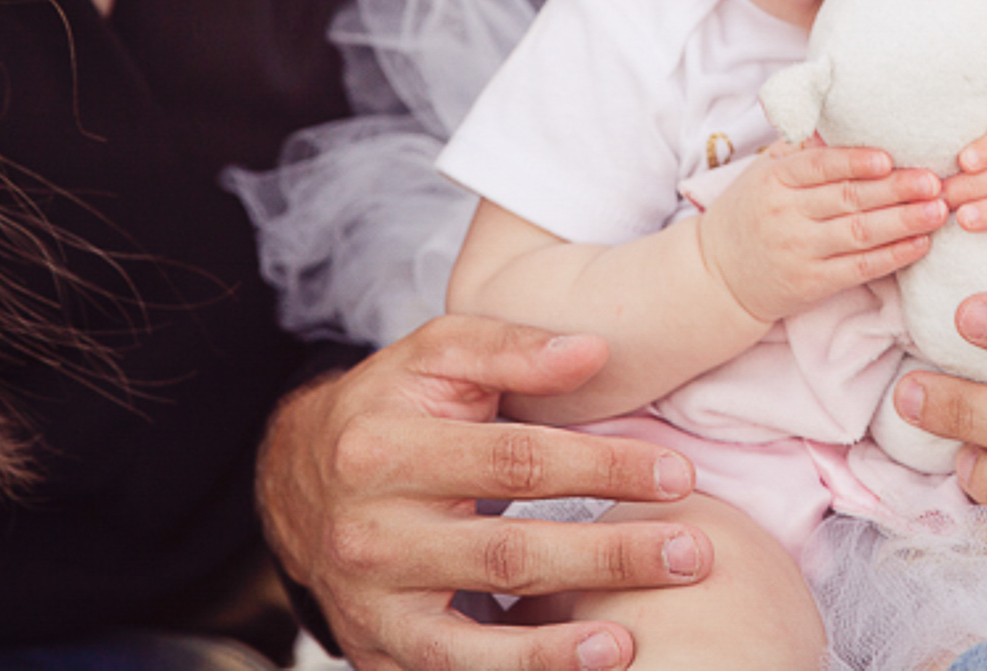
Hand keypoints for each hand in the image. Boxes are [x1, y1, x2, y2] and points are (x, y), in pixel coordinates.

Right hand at [260, 316, 713, 670]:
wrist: (294, 484)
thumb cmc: (388, 412)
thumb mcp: (433, 359)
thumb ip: (510, 347)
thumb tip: (595, 351)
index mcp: (381, 451)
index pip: (513, 461)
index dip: (602, 468)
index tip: (676, 474)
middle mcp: (369, 536)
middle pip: (504, 554)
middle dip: (608, 557)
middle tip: (691, 553)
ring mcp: (370, 605)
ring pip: (470, 642)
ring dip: (555, 650)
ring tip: (627, 644)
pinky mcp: (377, 652)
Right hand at [692, 137, 943, 322]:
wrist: (719, 275)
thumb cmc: (752, 215)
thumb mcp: (763, 175)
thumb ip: (802, 152)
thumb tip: (845, 121)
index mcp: (773, 180)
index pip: (818, 166)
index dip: (855, 162)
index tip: (890, 158)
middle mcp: (784, 215)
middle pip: (848, 199)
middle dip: (896, 190)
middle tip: (934, 181)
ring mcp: (798, 251)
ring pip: (859, 233)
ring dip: (903, 222)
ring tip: (938, 210)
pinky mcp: (812, 283)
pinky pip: (860, 268)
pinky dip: (893, 256)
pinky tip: (920, 244)